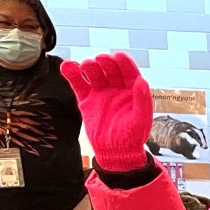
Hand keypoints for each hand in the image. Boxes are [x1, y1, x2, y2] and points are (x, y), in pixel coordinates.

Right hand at [60, 52, 152, 171]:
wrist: (115, 153)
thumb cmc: (133, 138)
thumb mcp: (141, 120)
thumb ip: (142, 101)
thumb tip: (141, 81)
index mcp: (132, 90)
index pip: (128, 71)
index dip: (123, 62)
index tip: (118, 56)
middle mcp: (116, 88)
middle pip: (109, 69)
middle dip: (105, 62)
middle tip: (100, 61)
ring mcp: (100, 92)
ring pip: (93, 73)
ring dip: (89, 66)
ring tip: (86, 66)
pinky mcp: (86, 100)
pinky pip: (78, 84)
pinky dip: (72, 74)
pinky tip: (67, 66)